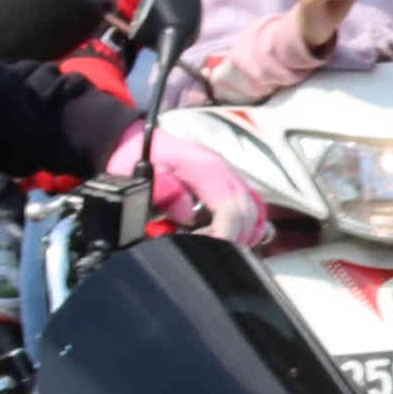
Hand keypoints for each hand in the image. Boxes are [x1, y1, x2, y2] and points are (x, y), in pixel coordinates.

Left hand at [112, 126, 265, 242]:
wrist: (141, 140)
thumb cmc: (138, 158)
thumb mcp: (138, 175)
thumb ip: (163, 192)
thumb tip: (187, 215)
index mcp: (206, 169)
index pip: (230, 211)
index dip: (223, 237)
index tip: (205, 251)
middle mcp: (223, 171)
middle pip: (247, 214)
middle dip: (233, 240)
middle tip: (207, 252)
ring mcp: (228, 175)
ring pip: (254, 211)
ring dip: (242, 234)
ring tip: (217, 246)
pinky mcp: (227, 182)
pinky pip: (251, 205)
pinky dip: (246, 224)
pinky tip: (229, 235)